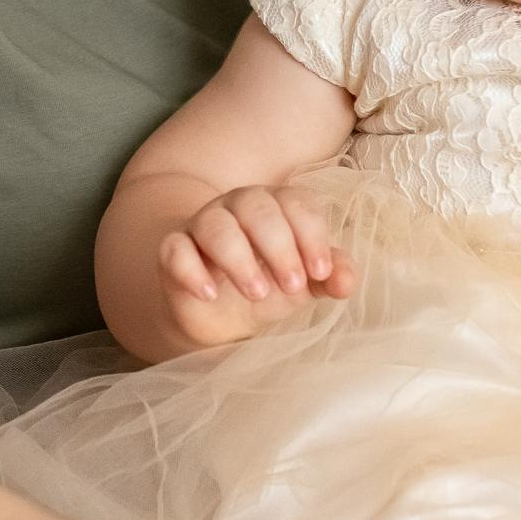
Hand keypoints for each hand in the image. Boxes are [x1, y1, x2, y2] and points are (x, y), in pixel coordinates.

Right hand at [158, 183, 355, 350]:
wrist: (221, 315)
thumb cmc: (269, 285)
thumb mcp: (304, 283)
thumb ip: (329, 276)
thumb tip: (346, 282)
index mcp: (277, 206)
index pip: (296, 203)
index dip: (311, 235)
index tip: (320, 271)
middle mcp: (238, 207)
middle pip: (257, 208)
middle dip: (279, 246)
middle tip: (292, 285)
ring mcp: (202, 226)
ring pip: (215, 225)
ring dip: (238, 258)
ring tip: (256, 293)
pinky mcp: (174, 252)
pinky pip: (174, 249)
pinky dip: (191, 270)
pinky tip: (209, 294)